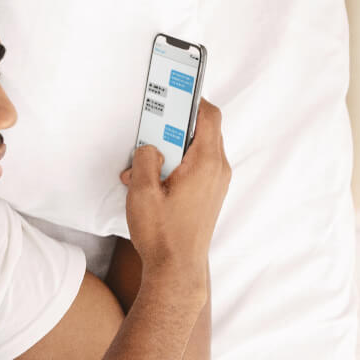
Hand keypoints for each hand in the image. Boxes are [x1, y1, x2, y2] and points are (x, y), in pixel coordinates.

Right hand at [121, 97, 229, 296]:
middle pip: (200, 131)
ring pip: (195, 150)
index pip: (208, 116)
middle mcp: (217, 170)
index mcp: (206, 163)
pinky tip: (150, 182)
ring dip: (169, 150)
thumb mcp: (142, 191)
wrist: (177, 270)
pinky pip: (195, 167)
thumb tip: (149, 148)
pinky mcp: (209, 194)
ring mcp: (216, 183)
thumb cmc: (162, 234)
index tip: (176, 88)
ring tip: (142, 167)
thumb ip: (145, 160)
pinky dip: (174, 165)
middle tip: (149, 130)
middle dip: (171, 128)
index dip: (192, 99)